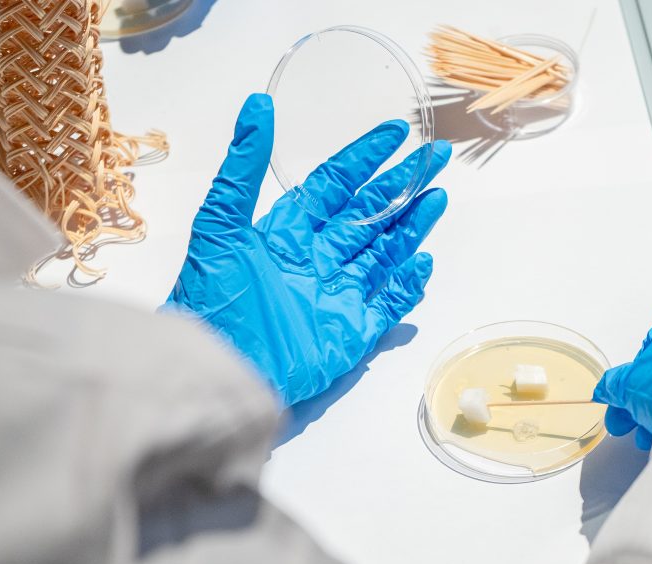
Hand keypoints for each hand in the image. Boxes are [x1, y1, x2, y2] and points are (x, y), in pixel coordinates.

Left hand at [165, 94, 450, 406]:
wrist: (218, 369)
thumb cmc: (214, 300)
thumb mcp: (220, 224)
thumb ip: (243, 166)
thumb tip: (257, 105)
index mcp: (286, 233)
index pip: (334, 186)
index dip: (363, 158)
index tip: (394, 132)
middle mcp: (315, 260)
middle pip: (367, 216)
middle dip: (400, 186)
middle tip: (434, 157)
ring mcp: (336, 296)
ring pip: (383, 254)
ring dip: (410, 227)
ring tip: (437, 198)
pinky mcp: (350, 333)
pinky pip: (386, 305)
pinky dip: (406, 287)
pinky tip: (424, 263)